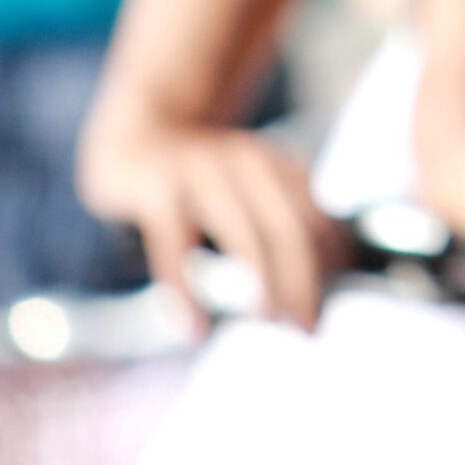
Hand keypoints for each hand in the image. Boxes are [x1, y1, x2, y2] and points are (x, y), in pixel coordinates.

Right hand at [77, 116, 344, 330]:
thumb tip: (318, 279)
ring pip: (243, 232)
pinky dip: (185, 291)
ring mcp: (200, 172)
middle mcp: (244, 163)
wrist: (133, 135)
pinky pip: (175, 246)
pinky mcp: (157, 186)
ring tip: (269, 319)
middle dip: (303, 280)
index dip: (329, 262)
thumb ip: (275, 219)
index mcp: (272, 166)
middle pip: (288, 226)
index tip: (331, 302)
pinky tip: (194, 329)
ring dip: (262, 280)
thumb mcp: (242, 187)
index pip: (315, 216)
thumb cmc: (196, 178)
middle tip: (307, 327)